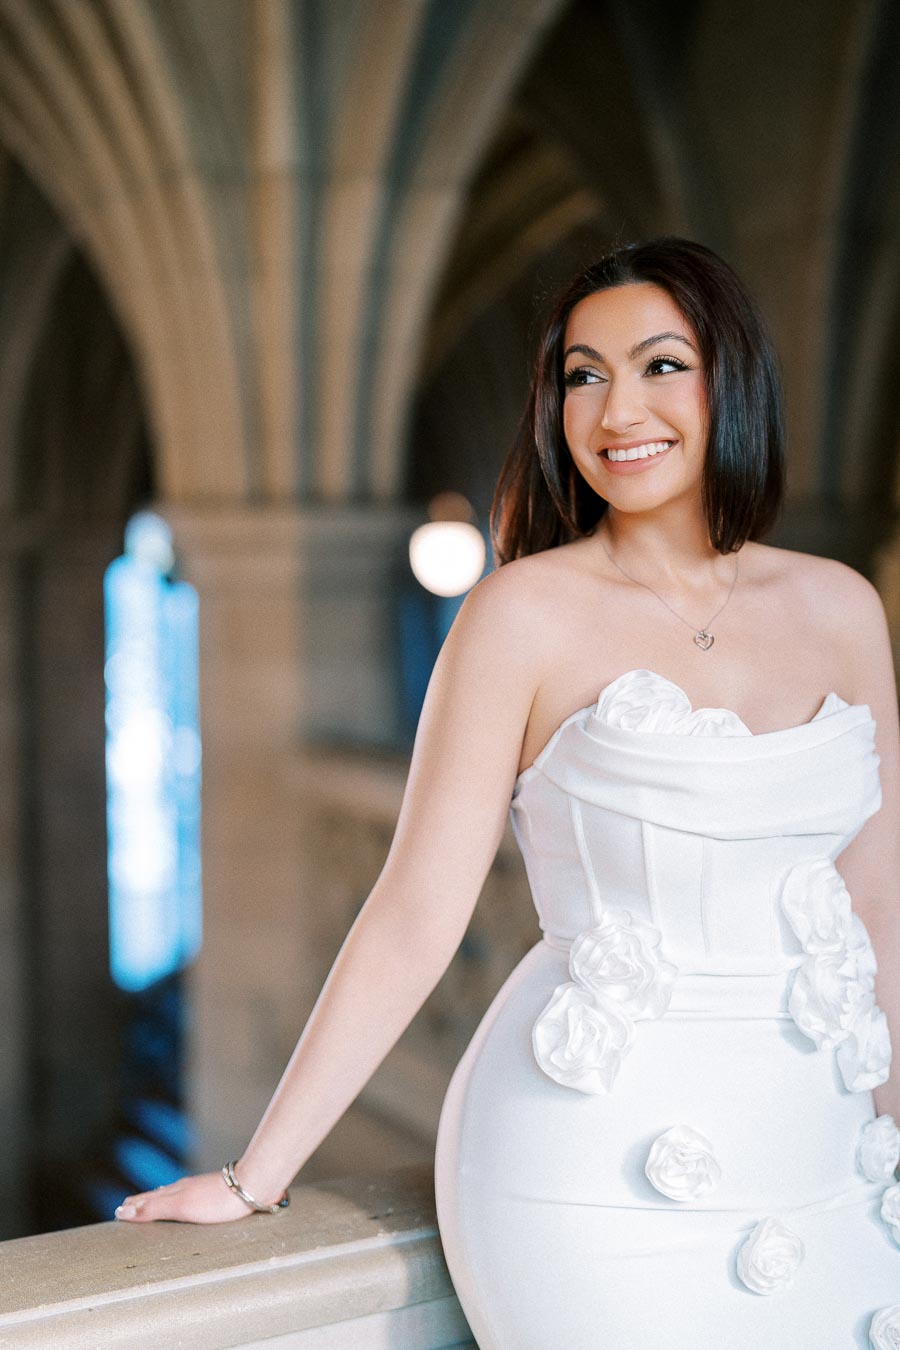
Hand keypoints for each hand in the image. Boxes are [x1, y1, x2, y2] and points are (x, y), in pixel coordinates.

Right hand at [114, 1170, 271, 1223]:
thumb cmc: (217, 1200)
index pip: (148, 1200)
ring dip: (159, 1201)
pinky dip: (177, 1200)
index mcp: (175, 1193)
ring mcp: (200, 1190)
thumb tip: (122, 1210)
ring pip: (173, 1194)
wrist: (251, 1186)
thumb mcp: (181, 1207)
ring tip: (151, 1204)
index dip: (133, 1207)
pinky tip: (186, 1202)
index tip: (119, 1212)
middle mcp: (185, 1189)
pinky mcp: (215, 1193)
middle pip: (158, 1196)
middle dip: (142, 1203)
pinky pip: (188, 1197)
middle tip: (127, 1208)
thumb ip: (153, 1208)